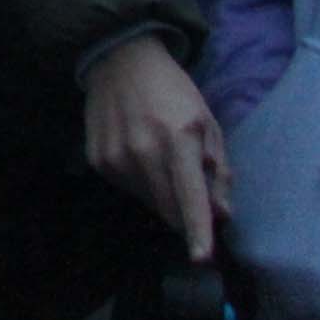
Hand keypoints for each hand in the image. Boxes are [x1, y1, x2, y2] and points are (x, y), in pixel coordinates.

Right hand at [84, 35, 229, 263]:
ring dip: (163, 195)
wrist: (120, 62)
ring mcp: (116, 157)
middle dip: (187, 213)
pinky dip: (141, 182)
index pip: (190, 195)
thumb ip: (218, 171)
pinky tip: (139, 154)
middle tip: (192, 188)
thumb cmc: (173, 92)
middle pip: (170, 210)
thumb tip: (221, 214)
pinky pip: (129, 189)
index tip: (202, 258)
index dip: (198, 230)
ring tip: (161, 160)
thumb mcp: (208, 124)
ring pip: (150, 202)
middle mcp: (143, 151)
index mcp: (178, 139)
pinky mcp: (98, 160)